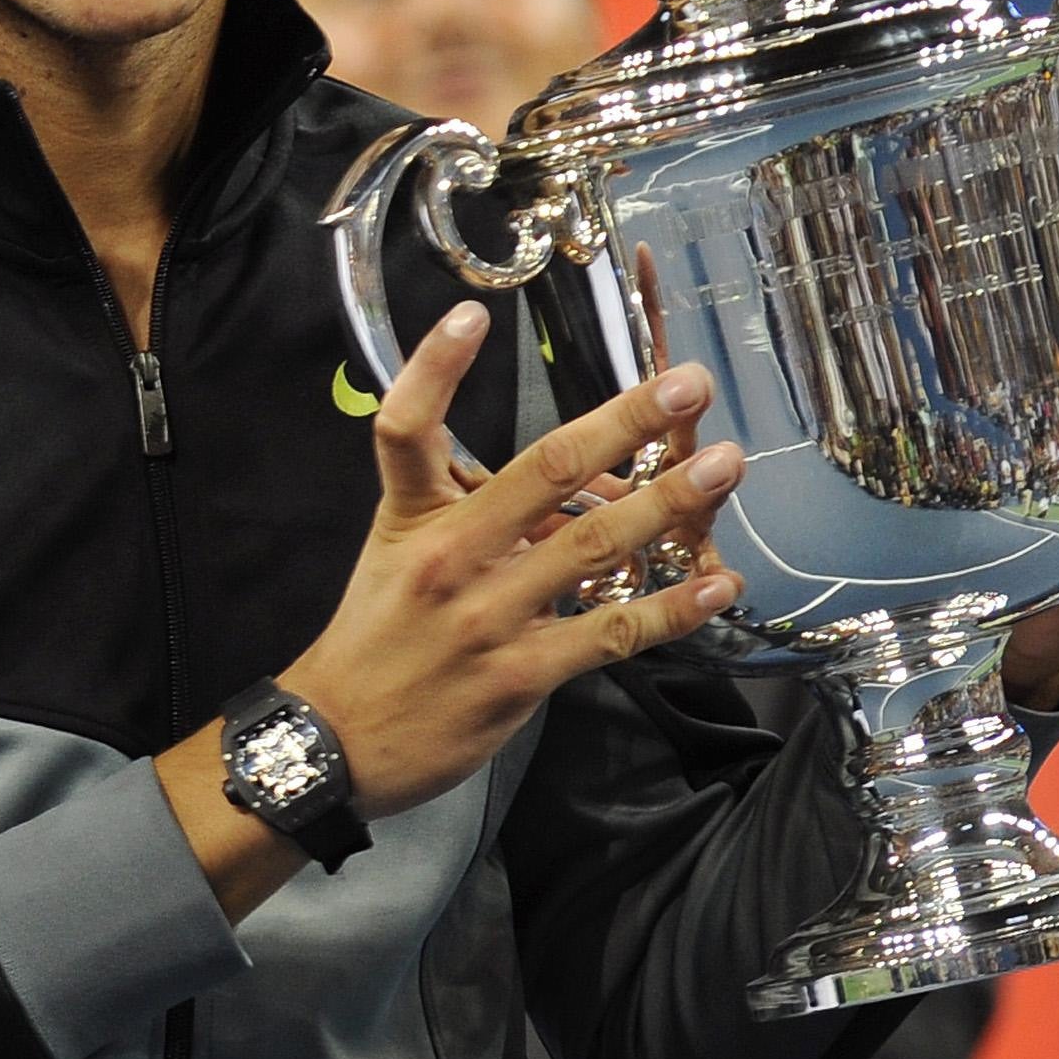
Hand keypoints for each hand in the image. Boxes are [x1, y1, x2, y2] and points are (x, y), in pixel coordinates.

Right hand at [188, 307, 744, 857]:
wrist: (336, 742)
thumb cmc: (374, 642)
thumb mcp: (394, 556)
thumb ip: (470, 514)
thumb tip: (566, 484)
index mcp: (412, 519)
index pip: (407, 429)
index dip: (434, 368)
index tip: (472, 316)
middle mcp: (449, 559)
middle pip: (541, 472)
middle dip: (624, 423)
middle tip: (685, 383)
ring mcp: (488, 617)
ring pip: (592, 548)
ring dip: (665, 503)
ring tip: (722, 467)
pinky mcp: (520, 675)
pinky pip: (609, 633)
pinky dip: (669, 609)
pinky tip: (715, 585)